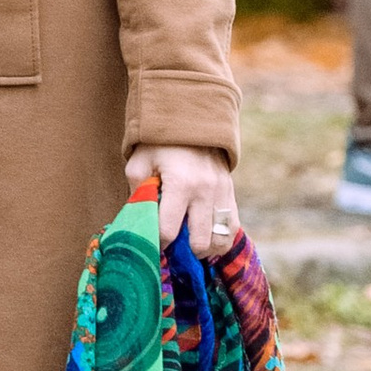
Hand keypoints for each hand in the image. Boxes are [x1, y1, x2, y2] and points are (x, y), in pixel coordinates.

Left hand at [128, 144, 239, 258]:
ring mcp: (222, 192)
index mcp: (180, 183)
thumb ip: (138, 194)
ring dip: (205, 249)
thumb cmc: (159, 143)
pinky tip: (206, 240)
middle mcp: (205, 191)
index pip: (168, 230)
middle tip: (172, 247)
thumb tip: (139, 224)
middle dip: (183, 251)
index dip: (157, 243)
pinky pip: (233, 227)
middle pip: (199, 242)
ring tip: (190, 247)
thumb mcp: (139, 163)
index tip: (152, 243)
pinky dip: (221, 240)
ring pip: (221, 240)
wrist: (191, 119)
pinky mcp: (231, 192)